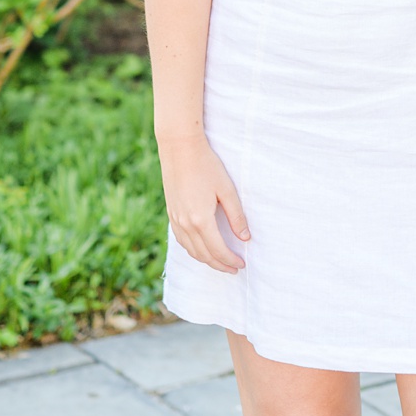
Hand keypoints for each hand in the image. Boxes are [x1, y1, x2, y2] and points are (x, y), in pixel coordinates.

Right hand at [160, 139, 250, 273]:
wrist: (179, 147)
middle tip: (234, 268)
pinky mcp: (170, 212)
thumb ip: (236, 216)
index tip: (242, 264)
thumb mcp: (226, 190)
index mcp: (200, 219)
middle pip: (203, 254)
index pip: (218, 250)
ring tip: (220, 261)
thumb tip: (245, 238)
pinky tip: (201, 247)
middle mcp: (185, 223)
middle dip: (220, 264)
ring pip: (191, 250)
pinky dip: (193, 249)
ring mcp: (175, 218)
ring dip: (206, 259)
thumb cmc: (206, 165)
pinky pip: (181, 239)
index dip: (231, 260)